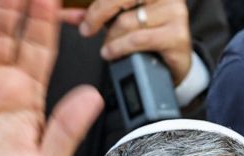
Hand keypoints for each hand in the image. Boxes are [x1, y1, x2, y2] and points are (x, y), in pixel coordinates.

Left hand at [62, 0, 191, 83]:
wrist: (174, 61)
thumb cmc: (147, 35)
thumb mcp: (119, 18)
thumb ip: (95, 14)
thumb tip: (65, 14)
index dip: (99, 4)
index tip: (84, 19)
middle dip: (99, 13)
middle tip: (87, 30)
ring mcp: (175, 13)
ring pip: (127, 22)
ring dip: (111, 38)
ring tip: (107, 48)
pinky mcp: (177, 35)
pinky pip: (138, 39)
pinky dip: (120, 47)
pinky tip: (112, 52)